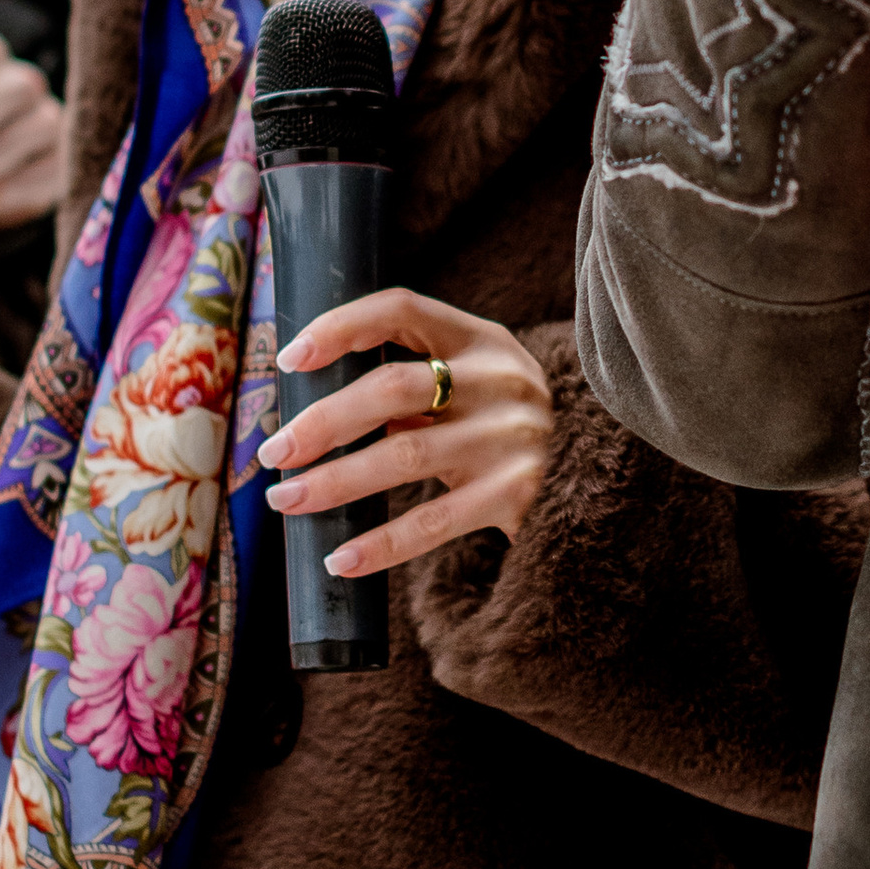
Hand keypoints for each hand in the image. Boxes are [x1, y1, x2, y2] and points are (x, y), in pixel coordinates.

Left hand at [258, 290, 552, 579]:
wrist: (596, 476)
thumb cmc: (501, 426)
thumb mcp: (473, 384)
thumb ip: (413, 385)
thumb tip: (309, 417)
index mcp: (481, 338)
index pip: (402, 309)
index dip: (340, 326)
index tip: (289, 358)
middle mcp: (501, 380)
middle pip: (393, 389)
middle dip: (322, 421)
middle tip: (273, 451)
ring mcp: (512, 437)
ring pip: (404, 456)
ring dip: (334, 481)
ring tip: (287, 500)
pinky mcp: (519, 494)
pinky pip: (434, 523)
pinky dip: (380, 544)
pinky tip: (340, 558)